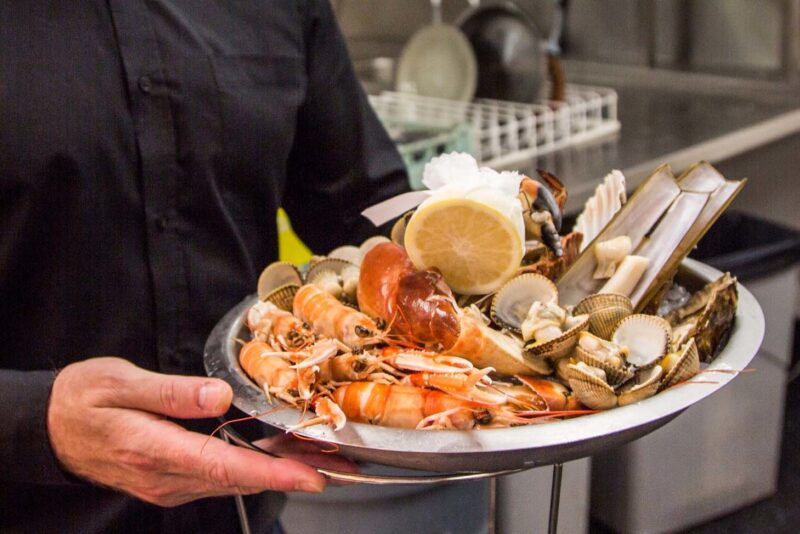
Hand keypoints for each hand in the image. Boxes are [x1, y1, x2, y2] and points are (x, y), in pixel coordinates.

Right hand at [48, 357, 354, 506]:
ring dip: (283, 468)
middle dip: (295, 472)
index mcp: (155, 450)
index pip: (225, 467)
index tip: (313, 477)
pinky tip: (285, 451)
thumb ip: (170, 393)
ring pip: (238, 478)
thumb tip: (218, 395)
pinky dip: (259, 464)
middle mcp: (168, 476)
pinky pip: (225, 473)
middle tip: (346, 464)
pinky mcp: (176, 477)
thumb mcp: (119, 383)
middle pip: (242, 478)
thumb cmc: (84, 400)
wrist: (53, 428)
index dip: (272, 474)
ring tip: (329, 455)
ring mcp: (173, 482)